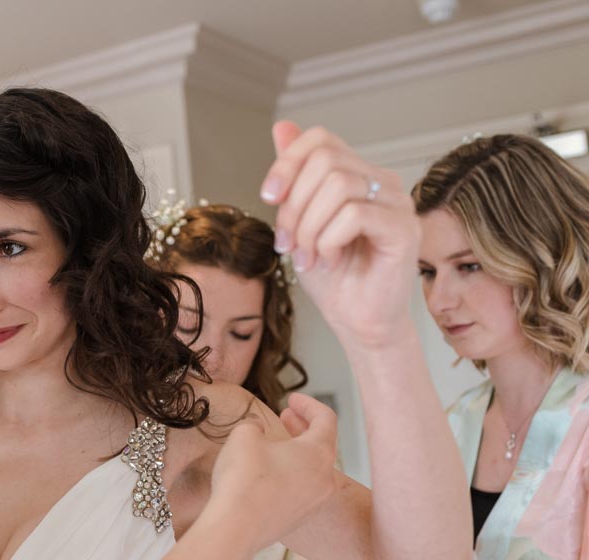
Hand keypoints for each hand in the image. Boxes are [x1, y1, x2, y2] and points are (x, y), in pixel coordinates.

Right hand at [209, 393, 337, 549]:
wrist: (236, 528)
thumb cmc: (244, 478)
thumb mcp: (244, 436)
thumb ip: (255, 427)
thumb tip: (257, 433)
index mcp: (319, 452)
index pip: (326, 419)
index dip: (309, 404)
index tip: (291, 398)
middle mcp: (325, 478)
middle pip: (322, 445)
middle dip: (303, 427)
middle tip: (287, 415)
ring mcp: (314, 502)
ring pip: (312, 469)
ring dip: (296, 452)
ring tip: (274, 445)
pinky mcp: (298, 519)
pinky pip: (300, 490)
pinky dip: (289, 475)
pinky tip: (266, 474)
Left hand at [261, 122, 419, 350]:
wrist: (356, 321)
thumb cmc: (331, 276)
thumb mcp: (298, 222)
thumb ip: (294, 179)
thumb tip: (282, 126)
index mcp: (356, 175)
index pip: (321, 139)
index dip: (287, 162)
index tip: (268, 197)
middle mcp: (381, 181)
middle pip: (325, 160)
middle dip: (293, 205)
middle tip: (288, 244)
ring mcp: (397, 203)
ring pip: (338, 186)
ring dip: (309, 227)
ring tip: (307, 257)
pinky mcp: (404, 229)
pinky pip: (354, 215)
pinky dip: (328, 240)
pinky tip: (327, 260)